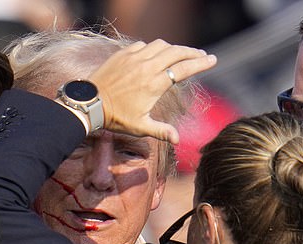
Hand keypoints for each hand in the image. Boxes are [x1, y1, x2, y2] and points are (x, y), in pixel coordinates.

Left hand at [89, 39, 216, 142]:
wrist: (89, 103)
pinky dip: (154, 47)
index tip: (212, 60)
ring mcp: (134, 58)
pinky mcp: (123, 54)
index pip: (184, 68)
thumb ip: (161, 131)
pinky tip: (156, 53)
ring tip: (181, 53)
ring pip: (161, 45)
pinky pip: (143, 45)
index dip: (201, 63)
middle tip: (201, 55)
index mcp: (154, 84)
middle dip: (192, 52)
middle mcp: (147, 67)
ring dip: (173, 48)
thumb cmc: (115, 117)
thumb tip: (178, 140)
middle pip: (176, 52)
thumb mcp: (140, 127)